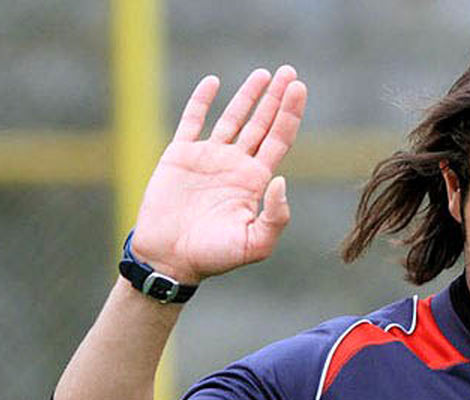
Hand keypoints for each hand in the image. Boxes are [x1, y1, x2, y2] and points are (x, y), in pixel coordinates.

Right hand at [130, 66, 307, 282]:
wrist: (170, 258)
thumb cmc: (214, 257)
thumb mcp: (255, 243)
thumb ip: (275, 216)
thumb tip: (281, 180)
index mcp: (255, 182)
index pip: (278, 140)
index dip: (290, 114)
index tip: (299, 89)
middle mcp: (235, 165)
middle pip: (262, 124)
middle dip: (276, 98)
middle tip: (290, 72)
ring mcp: (208, 158)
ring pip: (233, 118)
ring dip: (248, 96)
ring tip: (265, 74)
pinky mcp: (180, 156)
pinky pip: (192, 121)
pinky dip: (201, 101)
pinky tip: (214, 82)